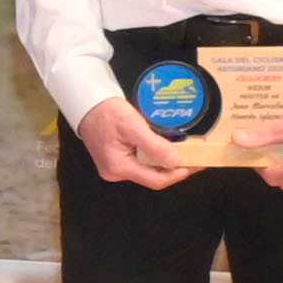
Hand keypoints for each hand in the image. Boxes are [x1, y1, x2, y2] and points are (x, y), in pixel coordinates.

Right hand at [78, 97, 195, 187]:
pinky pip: (141, 163)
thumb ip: (155, 146)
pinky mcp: (116, 160)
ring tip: (184, 153)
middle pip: (152, 177)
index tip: (195, 165)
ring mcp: (115, 167)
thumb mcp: (133, 126)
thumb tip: (176, 162)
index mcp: (119, 167)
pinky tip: (165, 149)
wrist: (87, 103)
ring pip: (147, 170)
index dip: (177, 175)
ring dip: (165, 162)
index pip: (155, 180)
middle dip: (174, 169)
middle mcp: (116, 173)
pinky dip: (155, 157)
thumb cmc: (107, 112)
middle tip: (194, 159)